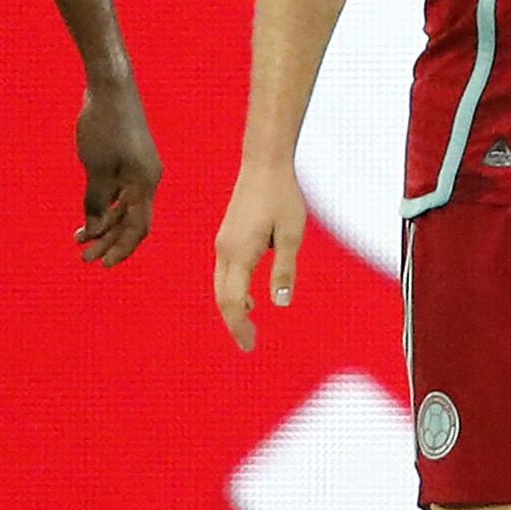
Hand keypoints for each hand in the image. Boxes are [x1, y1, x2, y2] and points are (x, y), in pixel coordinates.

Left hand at [74, 70, 161, 262]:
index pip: (138, 228)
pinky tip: (87, 215)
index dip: (122, 249)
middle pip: (131, 221)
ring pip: (123, 207)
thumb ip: (96, 201)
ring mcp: (137, 169)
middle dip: (109, 241)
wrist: (110, 87)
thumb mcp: (96, 169)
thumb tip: (93, 226)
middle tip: (84, 258)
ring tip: (80, 238)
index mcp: (145, 183)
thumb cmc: (104, 126)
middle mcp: (146, 180)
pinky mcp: (128, 160)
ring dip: (104, 224)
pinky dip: (104, 205)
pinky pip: (119, 192)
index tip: (103, 265)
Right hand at [213, 158, 309, 348]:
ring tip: (249, 325)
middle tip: (249, 344)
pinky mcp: (226, 236)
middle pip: (222, 298)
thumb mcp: (291, 235)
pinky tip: (248, 296)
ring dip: (232, 307)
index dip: (239, 327)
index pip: (233, 302)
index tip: (249, 346)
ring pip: (220, 286)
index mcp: (239, 254)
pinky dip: (232, 291)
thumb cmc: (282, 196)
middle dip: (234, 323)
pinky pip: (223, 272)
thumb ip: (284, 271)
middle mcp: (224, 251)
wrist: (264, 163)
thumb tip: (280, 304)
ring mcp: (222, 243)